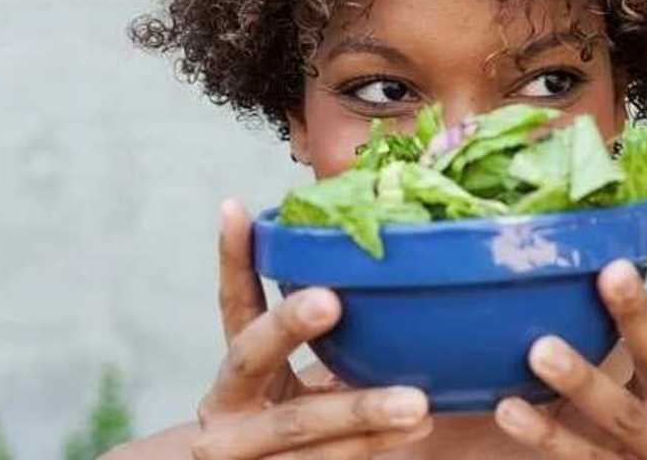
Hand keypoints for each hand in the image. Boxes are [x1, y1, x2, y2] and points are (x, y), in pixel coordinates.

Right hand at [191, 200, 432, 459]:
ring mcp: (246, 452)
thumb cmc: (294, 419)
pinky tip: (420, 426)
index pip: (231, 303)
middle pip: (251, 356)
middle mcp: (226, 408)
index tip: (239, 210)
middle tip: (329, 298)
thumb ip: (318, 323)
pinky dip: (376, 445)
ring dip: (360, 409)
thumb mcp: (297, 376)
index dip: (233, 258)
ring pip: (301, 425)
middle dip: (288, 325)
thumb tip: (363, 229)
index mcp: (233, 371)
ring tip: (416, 398)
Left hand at [494, 215, 646, 458]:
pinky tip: (509, 409)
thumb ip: (617, 345)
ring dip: (583, 379)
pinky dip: (546, 435)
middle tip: (609, 271)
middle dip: (638, 316)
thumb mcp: (639, 393)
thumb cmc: (634, 441)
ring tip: (540, 348)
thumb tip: (579, 261)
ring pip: (622, 415)